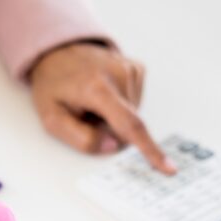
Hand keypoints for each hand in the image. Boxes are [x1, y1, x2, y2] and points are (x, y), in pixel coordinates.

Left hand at [29, 42, 175, 173]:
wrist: (56, 52)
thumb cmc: (53, 86)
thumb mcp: (52, 118)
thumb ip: (80, 138)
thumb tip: (112, 146)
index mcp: (97, 89)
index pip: (130, 125)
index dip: (149, 149)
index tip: (168, 167)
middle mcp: (119, 75)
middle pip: (126, 125)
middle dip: (108, 129)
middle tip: (84, 114)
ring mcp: (130, 69)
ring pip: (131, 115)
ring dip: (112, 116)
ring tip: (91, 100)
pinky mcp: (137, 68)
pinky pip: (134, 102)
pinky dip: (120, 105)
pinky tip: (103, 93)